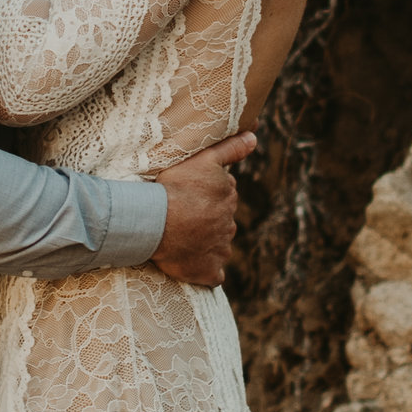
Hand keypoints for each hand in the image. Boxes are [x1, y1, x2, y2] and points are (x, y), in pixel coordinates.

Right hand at [150, 131, 255, 288]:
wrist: (156, 221)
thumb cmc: (175, 188)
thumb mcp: (204, 159)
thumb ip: (231, 148)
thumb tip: (255, 137)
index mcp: (228, 197)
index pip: (223, 195)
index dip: (205, 196)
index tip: (189, 195)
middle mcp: (229, 224)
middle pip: (220, 221)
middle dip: (206, 220)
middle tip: (182, 217)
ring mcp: (221, 249)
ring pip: (217, 246)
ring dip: (204, 244)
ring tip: (180, 238)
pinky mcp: (210, 271)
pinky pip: (213, 274)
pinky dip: (205, 270)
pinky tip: (191, 264)